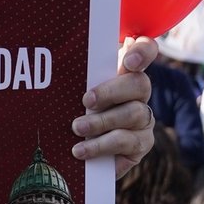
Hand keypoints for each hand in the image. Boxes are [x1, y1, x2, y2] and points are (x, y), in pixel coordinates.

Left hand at [71, 36, 157, 176]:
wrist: (80, 152)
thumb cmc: (75, 113)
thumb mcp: (75, 93)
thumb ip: (78, 78)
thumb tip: (58, 66)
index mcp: (125, 72)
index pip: (146, 50)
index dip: (142, 52)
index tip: (128, 62)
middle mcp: (139, 94)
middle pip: (140, 83)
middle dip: (111, 92)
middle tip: (86, 101)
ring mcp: (144, 118)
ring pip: (133, 114)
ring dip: (101, 122)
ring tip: (77, 128)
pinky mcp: (142, 143)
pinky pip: (127, 142)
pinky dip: (102, 146)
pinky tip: (82, 150)